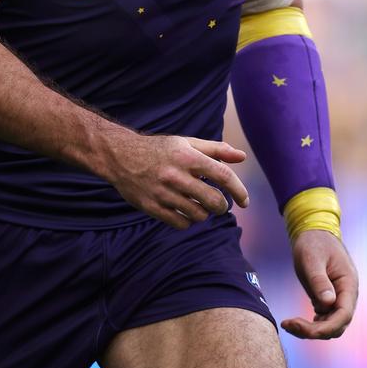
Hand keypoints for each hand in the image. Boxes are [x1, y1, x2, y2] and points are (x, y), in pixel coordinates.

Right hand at [105, 133, 249, 229]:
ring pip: (198, 215)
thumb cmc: (160, 150)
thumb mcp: (186, 143)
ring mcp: (163, 193)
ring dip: (204, 213)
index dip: (239, 190)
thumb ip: (216, 150)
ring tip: (198, 205)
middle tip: (218, 203)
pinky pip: (180, 224)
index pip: (223, 176)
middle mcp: (176, 175)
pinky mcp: (152, 207)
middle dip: (221, 206)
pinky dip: (188, 221)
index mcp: (188, 157)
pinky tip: (185, 212)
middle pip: (213, 201)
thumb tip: (242, 157)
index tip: (245, 201)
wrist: (121, 156)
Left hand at [281, 229, 357, 339]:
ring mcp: (339, 298)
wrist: (313, 232)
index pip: (343, 315)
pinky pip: (324, 318)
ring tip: (288, 324)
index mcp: (348, 284)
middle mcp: (347, 295)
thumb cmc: (313, 242)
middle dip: (314, 331)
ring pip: (329, 324)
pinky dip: (311, 324)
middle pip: (336, 324)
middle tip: (288, 324)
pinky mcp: (328, 299)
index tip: (302, 328)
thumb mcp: (312, 259)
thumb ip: (319, 280)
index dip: (325, 327)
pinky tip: (295, 322)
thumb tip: (328, 303)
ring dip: (311, 329)